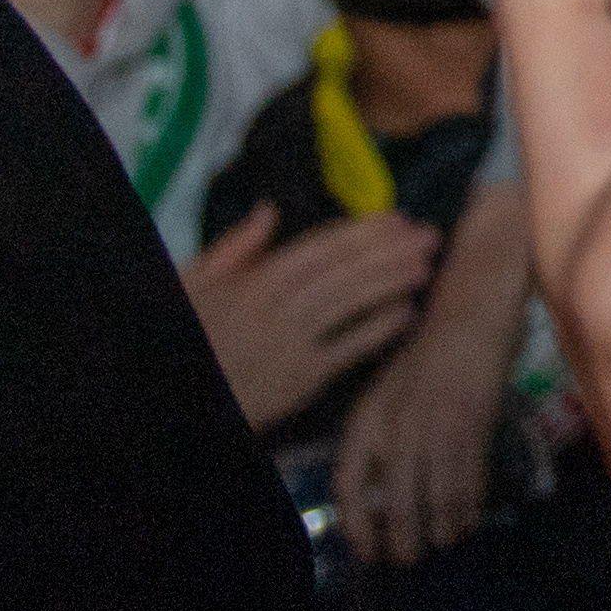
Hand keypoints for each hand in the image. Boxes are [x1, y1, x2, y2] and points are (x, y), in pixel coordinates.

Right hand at [181, 205, 439, 429]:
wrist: (181, 398)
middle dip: (390, 250)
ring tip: (424, 265)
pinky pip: (347, 350)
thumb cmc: (189, 337)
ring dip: (391, 282)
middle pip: (343, 271)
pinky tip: (406, 313)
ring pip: (349, 304)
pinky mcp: (299, 380)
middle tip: (430, 234)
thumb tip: (268, 211)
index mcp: (253, 282)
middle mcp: (275, 309)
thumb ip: (232, 249)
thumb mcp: (191, 287)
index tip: (396, 218)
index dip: (362, 231)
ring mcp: (290, 345)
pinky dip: (378, 331)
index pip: (319, 248)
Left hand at [336, 179, 532, 563]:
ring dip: (438, 524)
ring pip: (433, 489)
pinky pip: (468, 471)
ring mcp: (437, 417)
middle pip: (393, 494)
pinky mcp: (474, 413)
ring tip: (442, 545)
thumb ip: (390, 429)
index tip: (367, 548)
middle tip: (408, 559)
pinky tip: (469, 518)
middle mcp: (398, 418)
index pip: (350, 479)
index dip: (356, 520)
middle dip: (401, 533)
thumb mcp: (399, 383)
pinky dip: (468, 501)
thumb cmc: (438, 339)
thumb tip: (390, 484)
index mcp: (371, 409)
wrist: (478, 296)